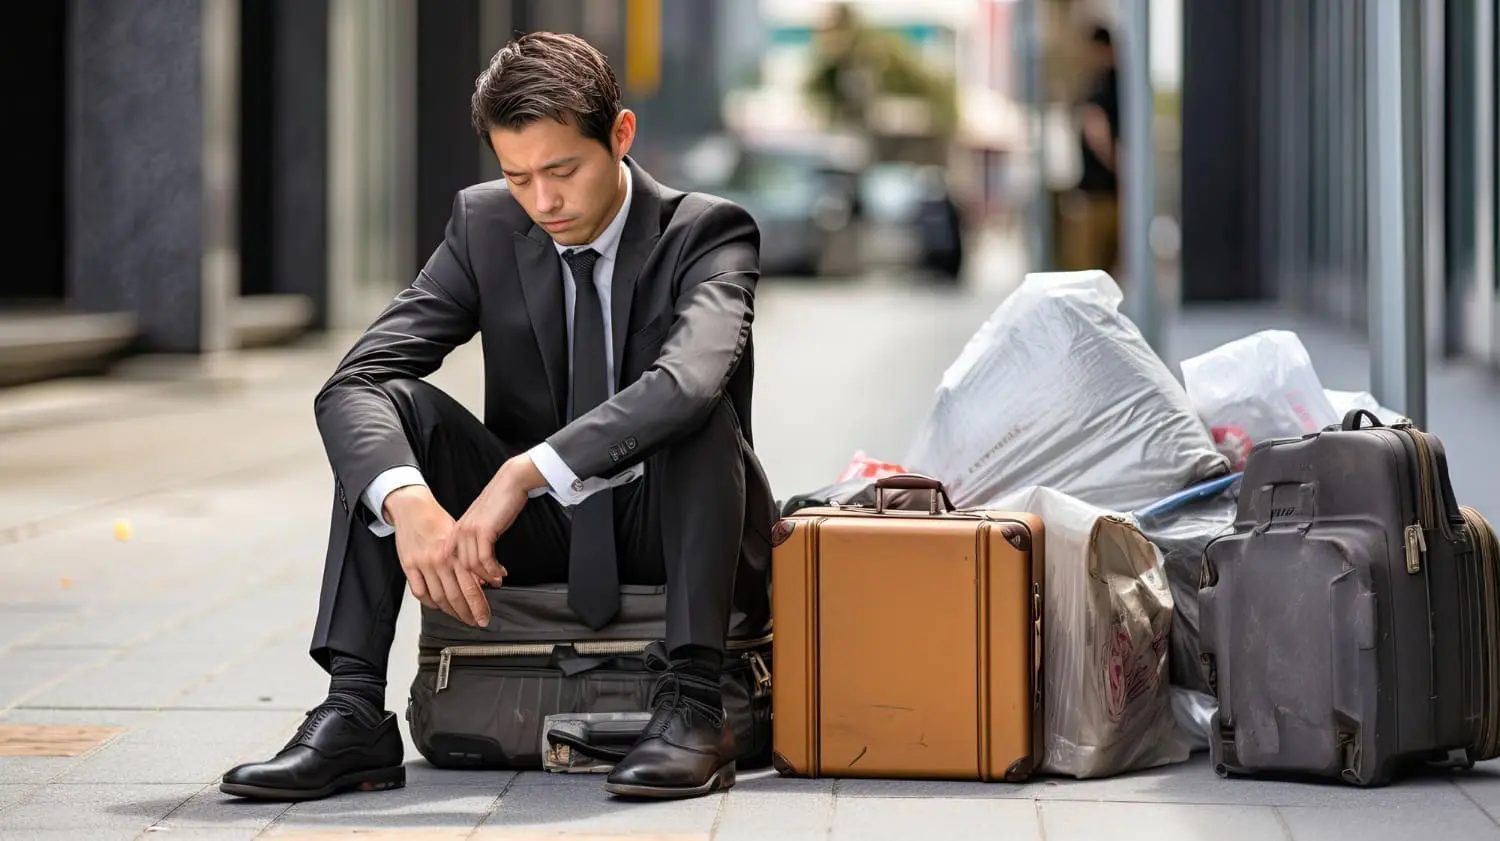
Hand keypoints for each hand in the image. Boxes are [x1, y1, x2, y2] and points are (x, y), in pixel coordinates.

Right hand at [385, 486, 503, 626]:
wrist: (414, 509)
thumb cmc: (438, 522)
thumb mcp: (460, 538)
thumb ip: (470, 561)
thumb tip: (485, 581)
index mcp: (456, 554)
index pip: (470, 587)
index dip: (478, 606)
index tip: (484, 617)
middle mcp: (440, 561)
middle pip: (455, 596)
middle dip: (467, 613)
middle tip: (475, 622)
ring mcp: (423, 565)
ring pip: (438, 598)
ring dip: (451, 612)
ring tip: (460, 617)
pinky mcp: (408, 566)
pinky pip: (420, 592)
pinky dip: (430, 603)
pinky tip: (438, 606)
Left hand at [446, 456, 543, 598]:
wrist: (510, 483)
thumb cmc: (499, 502)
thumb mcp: (481, 523)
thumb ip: (475, 540)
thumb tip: (480, 562)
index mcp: (457, 530)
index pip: (452, 561)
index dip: (463, 576)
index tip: (475, 587)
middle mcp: (460, 531)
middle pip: (461, 567)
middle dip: (476, 581)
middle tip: (489, 588)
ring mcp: (469, 531)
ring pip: (473, 565)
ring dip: (487, 577)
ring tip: (498, 580)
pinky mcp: (483, 531)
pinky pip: (485, 558)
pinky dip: (493, 569)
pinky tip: (501, 572)